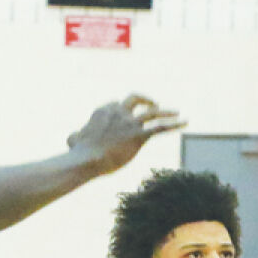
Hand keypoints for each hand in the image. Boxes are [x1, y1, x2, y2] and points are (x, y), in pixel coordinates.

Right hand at [66, 95, 185, 175]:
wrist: (87, 159)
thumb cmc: (79, 153)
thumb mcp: (74, 140)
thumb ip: (75, 136)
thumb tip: (72, 138)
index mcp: (104, 110)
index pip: (116, 105)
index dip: (121, 112)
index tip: (123, 121)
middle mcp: (118, 111)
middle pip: (134, 99)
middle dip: (145, 99)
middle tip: (152, 104)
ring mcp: (130, 122)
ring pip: (153, 111)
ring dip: (166, 111)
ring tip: (176, 112)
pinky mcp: (139, 134)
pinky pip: (161, 126)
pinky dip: (175, 123)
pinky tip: (185, 122)